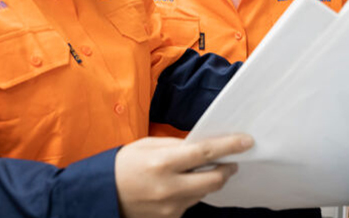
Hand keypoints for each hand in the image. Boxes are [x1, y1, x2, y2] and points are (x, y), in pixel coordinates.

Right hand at [115, 134, 253, 217]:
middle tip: (230, 161)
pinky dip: (191, 193)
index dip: (229, 146)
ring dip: (207, 181)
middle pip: (213, 180)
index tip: (246, 142)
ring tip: (195, 171)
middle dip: (227, 169)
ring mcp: (170, 208)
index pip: (205, 153)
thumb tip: (204, 145)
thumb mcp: (148, 145)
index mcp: (162, 163)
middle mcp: (169, 188)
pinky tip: (178, 186)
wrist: (102, 196)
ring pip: (203, 193)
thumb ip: (177, 146)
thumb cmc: (124, 165)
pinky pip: (190, 204)